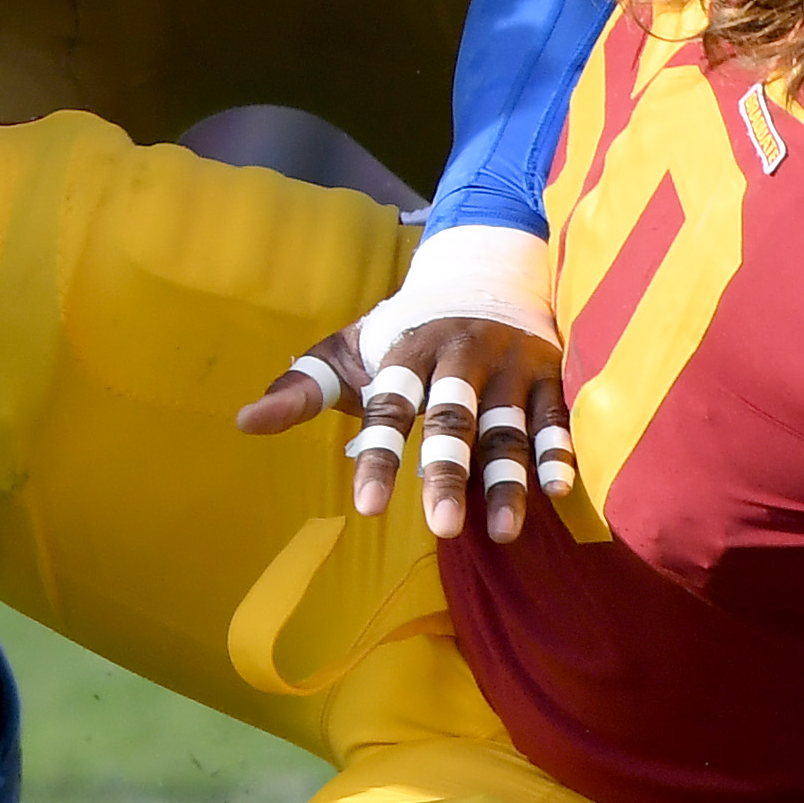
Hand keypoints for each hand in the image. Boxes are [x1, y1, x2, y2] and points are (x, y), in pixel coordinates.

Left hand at [236, 225, 572, 542]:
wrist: (484, 269)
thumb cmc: (405, 328)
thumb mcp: (352, 350)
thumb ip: (303, 387)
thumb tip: (244, 422)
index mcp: (408, 349)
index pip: (389, 408)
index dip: (378, 457)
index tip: (367, 508)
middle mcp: (461, 353)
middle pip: (453, 419)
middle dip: (447, 472)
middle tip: (442, 528)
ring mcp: (510, 362)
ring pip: (508, 427)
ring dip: (507, 479)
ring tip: (503, 533)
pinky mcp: (549, 372)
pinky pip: (556, 416)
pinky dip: (559, 451)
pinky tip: (559, 493)